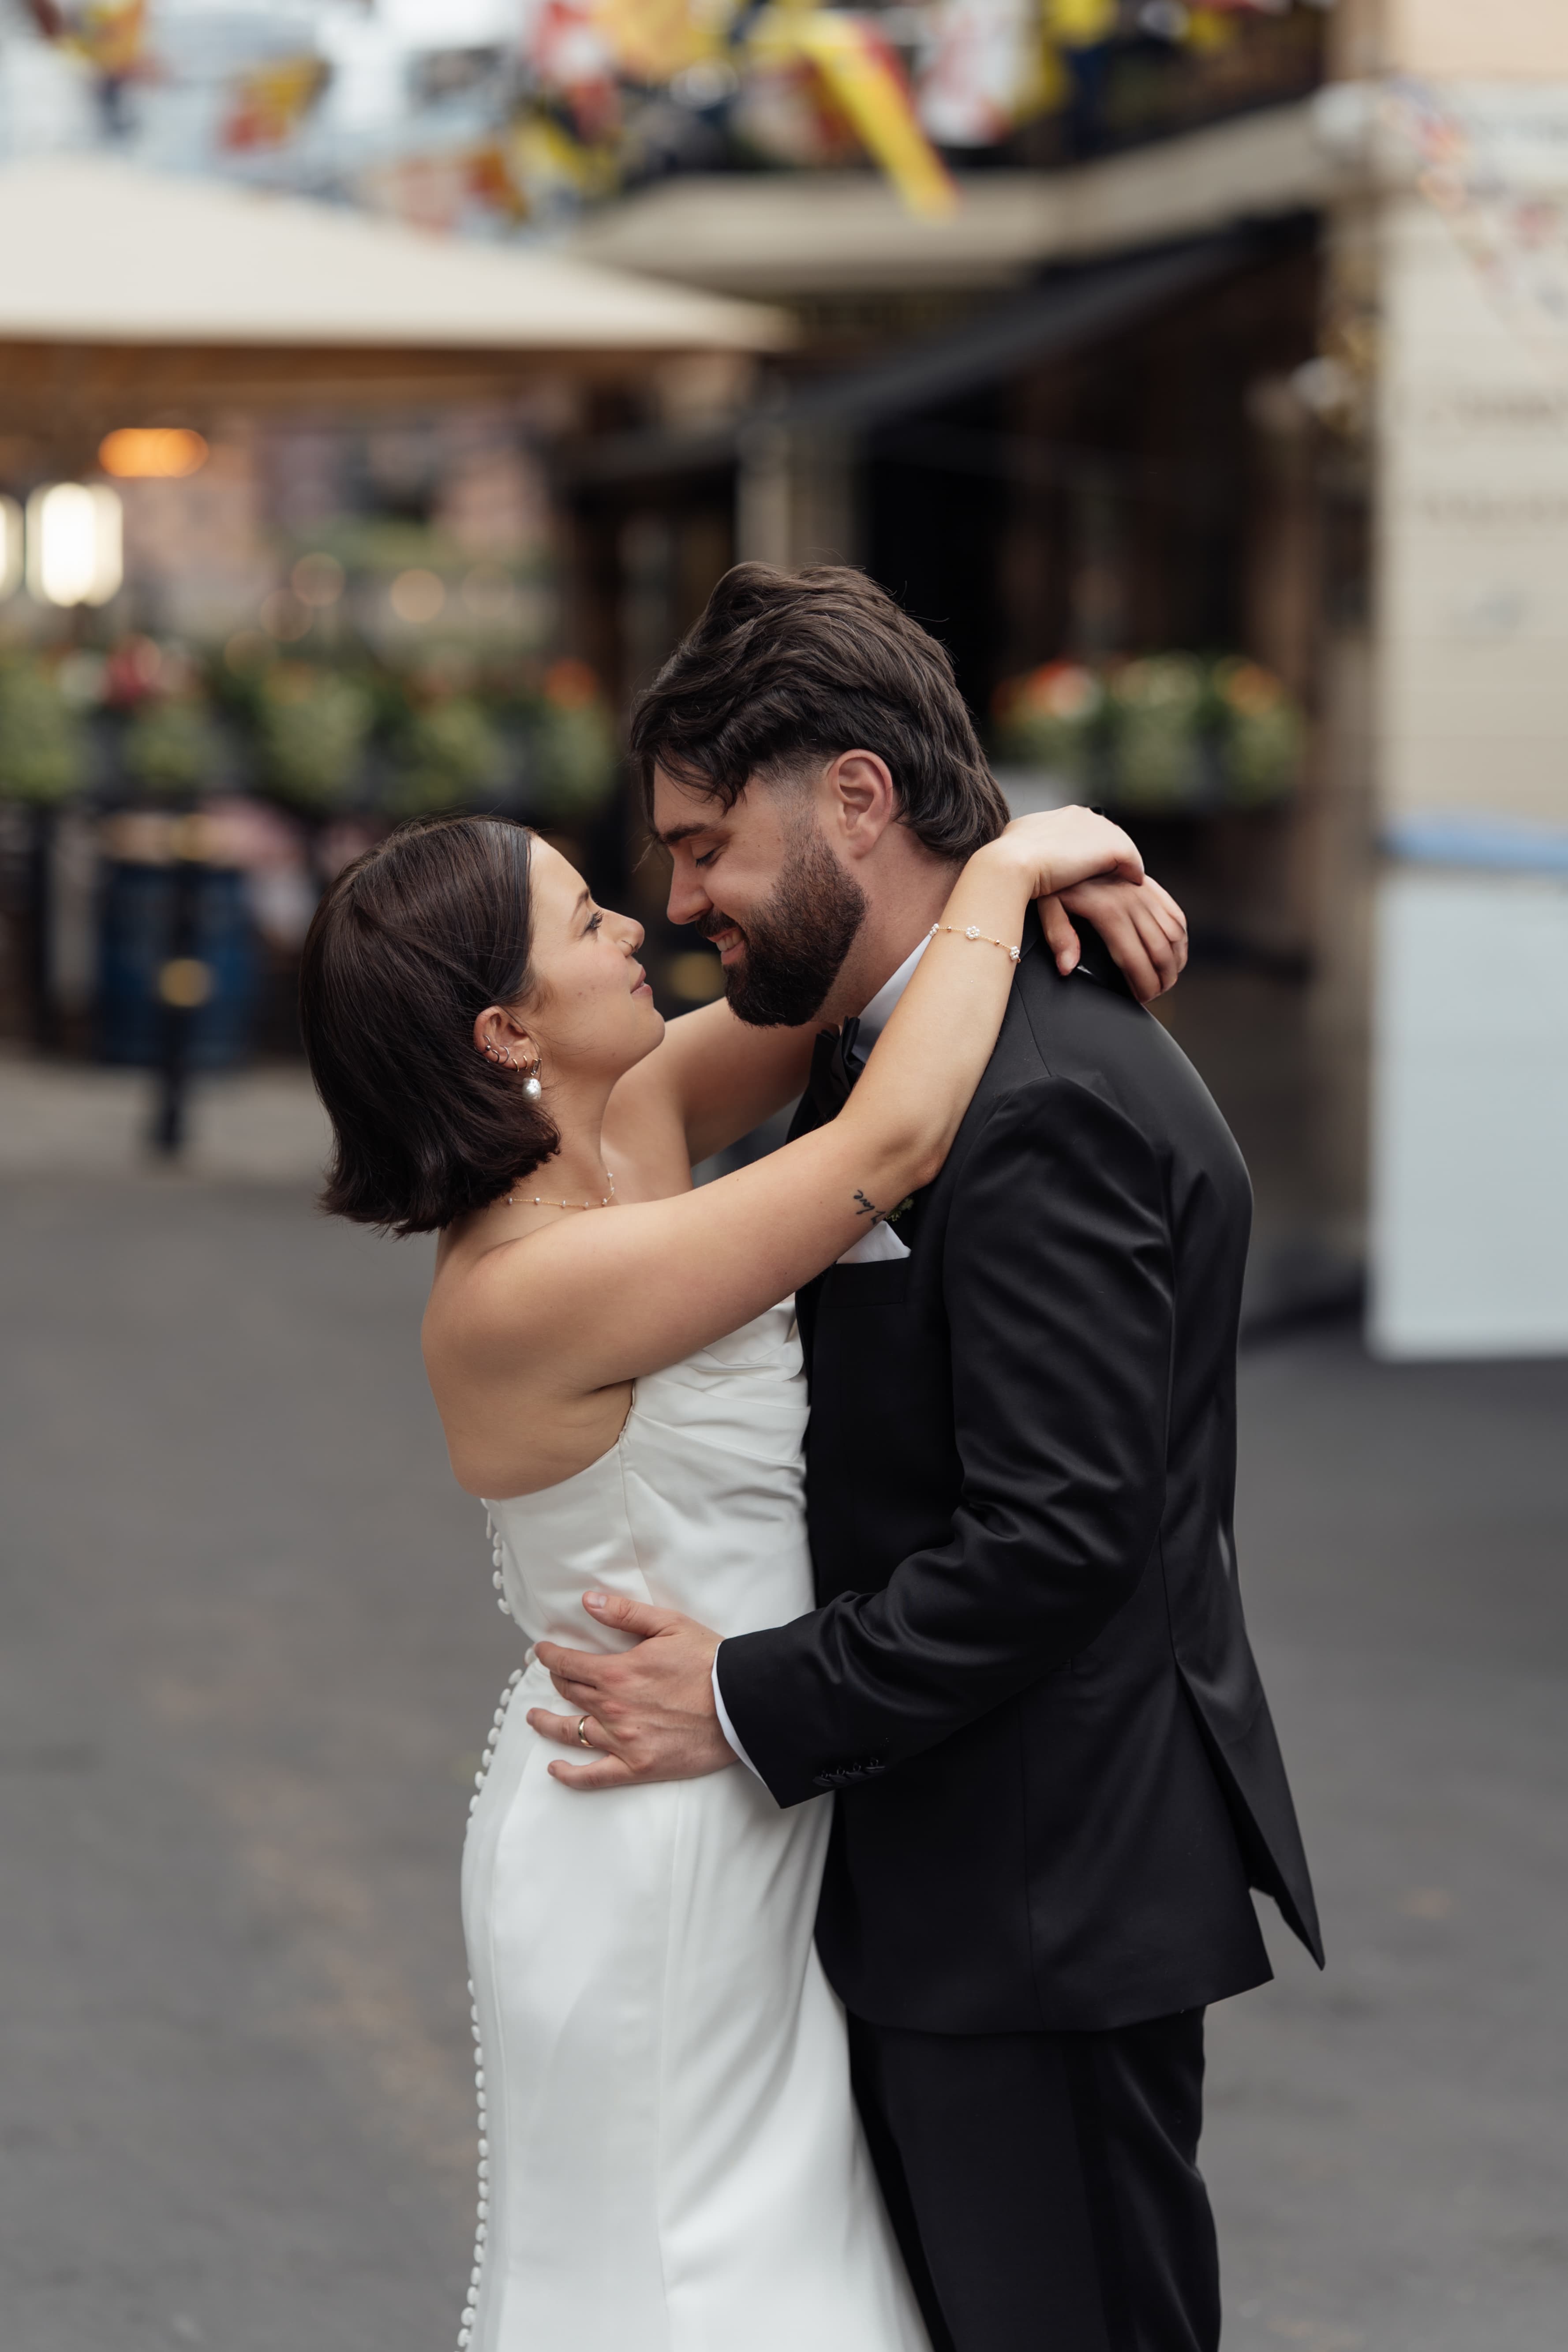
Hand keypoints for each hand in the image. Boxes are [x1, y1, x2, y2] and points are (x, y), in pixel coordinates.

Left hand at [528, 1591, 735, 1789]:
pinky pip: (594, 1776)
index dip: (550, 1656)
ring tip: (535, 1718)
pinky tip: (556, 1768)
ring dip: (548, 1723)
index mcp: (617, 1672)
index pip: (569, 1663)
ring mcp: (623, 1740)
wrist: (742, 1703)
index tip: (542, 1652)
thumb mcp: (669, 1624)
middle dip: (555, 1681)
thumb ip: (625, 1614)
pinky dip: (570, 1774)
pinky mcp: (638, 1766)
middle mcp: (613, 1707)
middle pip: (570, 1693)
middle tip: (550, 1675)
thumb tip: (588, 1602)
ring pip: (572, 1732)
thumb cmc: (709, 1661)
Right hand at [996, 806, 1143, 899]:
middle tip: (1115, 873)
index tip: (1089, 864)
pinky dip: (1133, 871)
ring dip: (1122, 862)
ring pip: (1119, 844)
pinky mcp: (1110, 846)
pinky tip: (1133, 883)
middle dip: (1108, 853)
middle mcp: (1079, 815)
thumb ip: (1028, 847)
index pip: (1082, 829)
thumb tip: (1023, 855)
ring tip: (1126, 879)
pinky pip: (1131, 859)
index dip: (1087, 847)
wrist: (1009, 866)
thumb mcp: (1014, 848)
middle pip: (1104, 833)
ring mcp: (1096, 828)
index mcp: (1056, 815)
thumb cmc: (1004, 863)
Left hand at [1041, 874, 1188, 1002]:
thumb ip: (1058, 937)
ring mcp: (1145, 893)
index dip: (1143, 984)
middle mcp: (1133, 902)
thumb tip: (1068, 966)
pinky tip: (1175, 953)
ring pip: (1174, 935)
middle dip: (1162, 980)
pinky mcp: (1150, 886)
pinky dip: (1180, 938)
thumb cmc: (1054, 878)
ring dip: (1175, 961)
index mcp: (1109, 912)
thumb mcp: (1047, 906)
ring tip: (1167, 979)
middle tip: (1155, 993)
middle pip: (1160, 951)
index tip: (1141, 997)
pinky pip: (1176, 915)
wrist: (1064, 845)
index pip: (1135, 959)